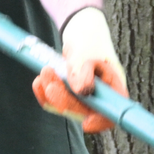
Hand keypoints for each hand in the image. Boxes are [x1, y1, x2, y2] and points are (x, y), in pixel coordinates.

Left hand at [31, 7, 126, 132]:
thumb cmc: (91, 41)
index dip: (101, 122)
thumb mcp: (89, 54)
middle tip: (51, 84)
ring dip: (51, 94)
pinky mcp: (68, 96)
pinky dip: (44, 94)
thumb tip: (82, 91)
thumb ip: (86, 72)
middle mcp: (100, 98)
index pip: (112, 113)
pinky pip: (55, 103)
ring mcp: (84, 99)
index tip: (87, 123)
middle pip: (83, 112)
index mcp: (114, 89)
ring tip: (44, 72)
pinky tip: (38, 81)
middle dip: (64, 101)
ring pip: (66, 108)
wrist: (81, 31)